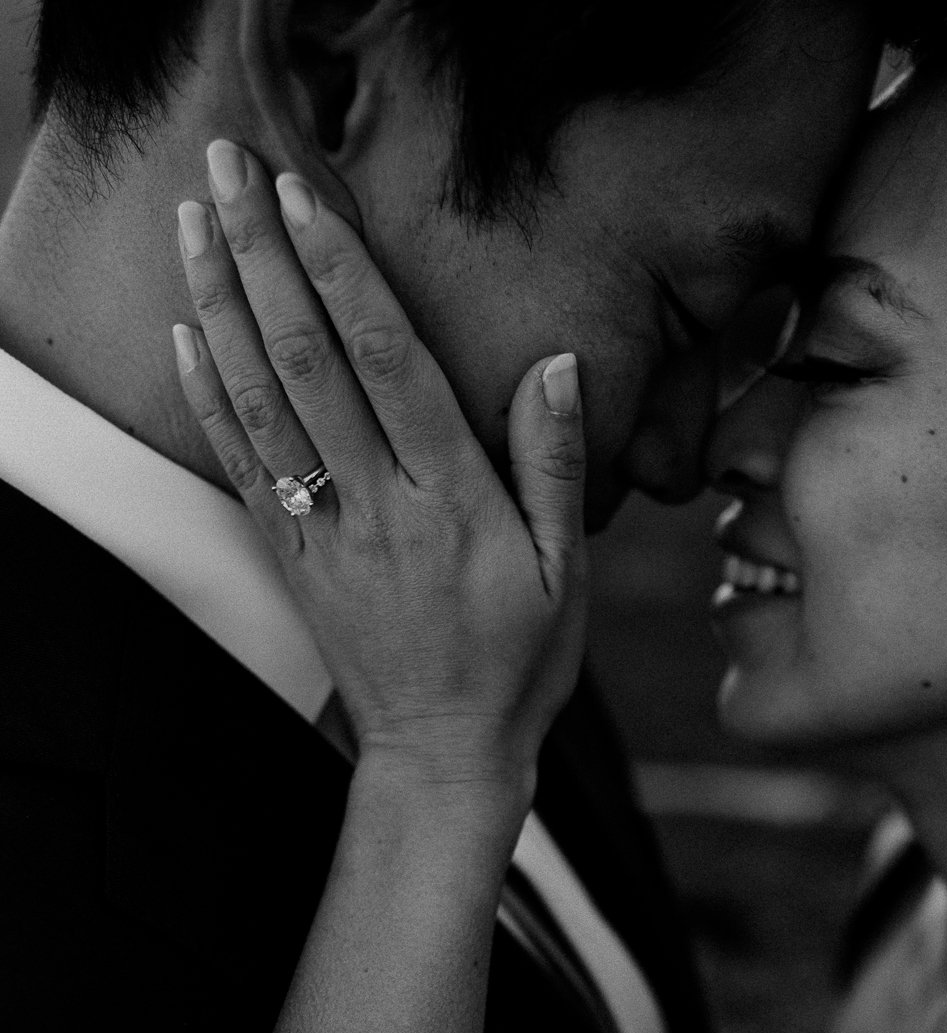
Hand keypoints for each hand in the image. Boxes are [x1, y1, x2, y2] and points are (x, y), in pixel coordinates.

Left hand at [173, 140, 587, 794]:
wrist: (444, 756)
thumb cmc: (519, 666)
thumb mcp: (567, 572)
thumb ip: (554, 466)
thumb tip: (557, 365)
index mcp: (455, 501)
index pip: (390, 363)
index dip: (344, 274)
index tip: (307, 199)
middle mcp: (381, 506)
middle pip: (309, 361)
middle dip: (264, 256)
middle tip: (229, 171)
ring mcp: (326, 534)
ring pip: (262, 402)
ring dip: (221, 304)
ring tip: (193, 223)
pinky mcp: (293, 560)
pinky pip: (242, 466)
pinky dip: (211, 395)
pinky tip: (187, 333)